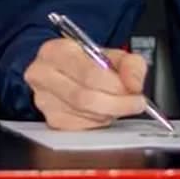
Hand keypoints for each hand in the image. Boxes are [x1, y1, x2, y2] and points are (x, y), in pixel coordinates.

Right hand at [23, 38, 148, 129]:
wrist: (65, 72)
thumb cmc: (87, 63)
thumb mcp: (112, 54)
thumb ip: (131, 64)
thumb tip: (134, 85)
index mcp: (57, 51)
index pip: (89, 73)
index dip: (117, 86)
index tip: (136, 93)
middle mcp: (43, 74)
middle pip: (85, 98)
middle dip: (117, 104)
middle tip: (135, 104)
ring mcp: (44, 99)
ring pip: (85, 114)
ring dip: (109, 113)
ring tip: (117, 104)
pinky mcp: (51, 119)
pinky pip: (82, 127)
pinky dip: (99, 122)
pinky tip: (101, 111)